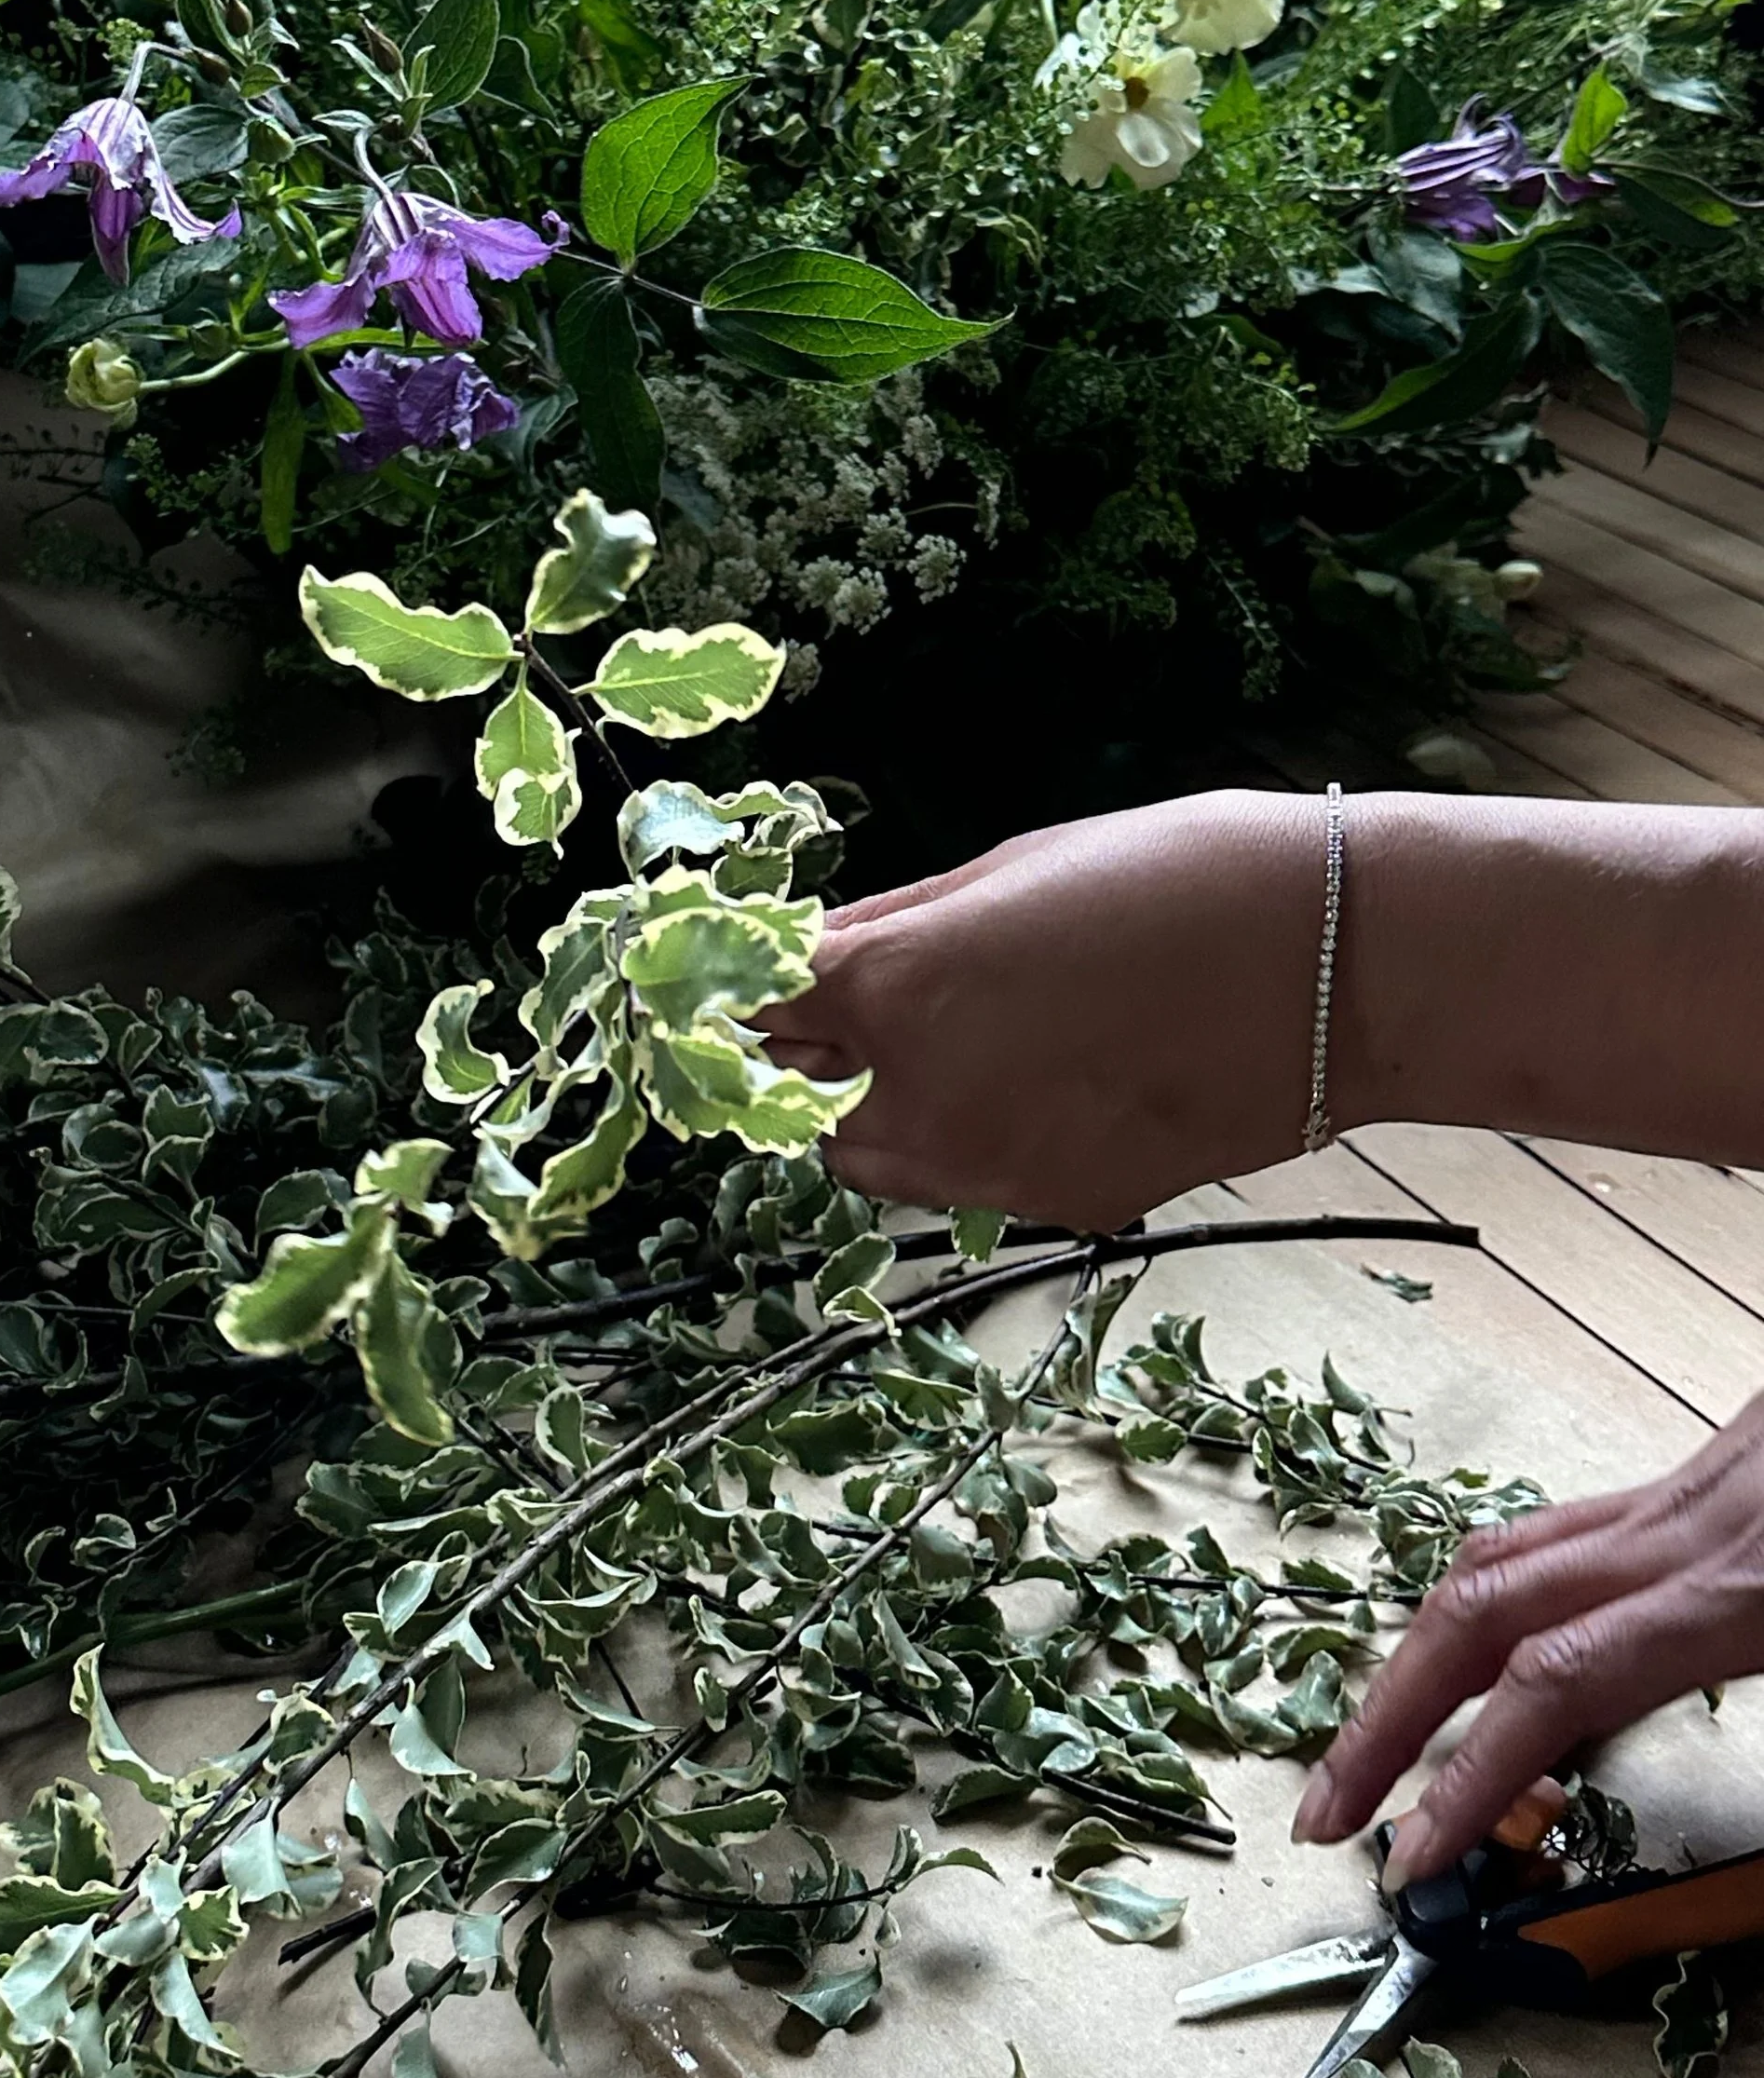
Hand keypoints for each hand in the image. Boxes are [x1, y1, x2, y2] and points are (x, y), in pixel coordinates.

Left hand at [759, 789, 1329, 1232]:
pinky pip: (972, 1183)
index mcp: (896, 993)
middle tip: (844, 1005)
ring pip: (873, 1162)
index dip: (732, 991)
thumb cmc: (1179, 875)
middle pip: (796, 1101)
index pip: (751, 1010)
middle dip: (802, 1057)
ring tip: (953, 1039)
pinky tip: (1046, 1077)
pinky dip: (972, 1141)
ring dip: (874, 1109)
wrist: (1345, 967)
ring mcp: (994, 1172)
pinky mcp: (1064, 1209)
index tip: (733, 975)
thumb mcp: (1010, 867)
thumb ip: (893, 922)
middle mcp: (923, 1102)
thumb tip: (807, 945)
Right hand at [1294, 1391, 1763, 1885]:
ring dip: (1419, 1656)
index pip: (1549, 1685)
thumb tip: (1758, 1871)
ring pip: (1504, 1557)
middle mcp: (1684, 1530)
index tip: (1409, 1860)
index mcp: (1739, 1590)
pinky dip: (1496, 1599)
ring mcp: (1682, 1489)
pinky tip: (1487, 1651)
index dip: (1461, 1775)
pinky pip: (1561, 1532)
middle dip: (1384, 1717)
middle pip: (1478, 1609)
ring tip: (1374, 1743)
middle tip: (1325, 1809)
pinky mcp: (1698, 1472)